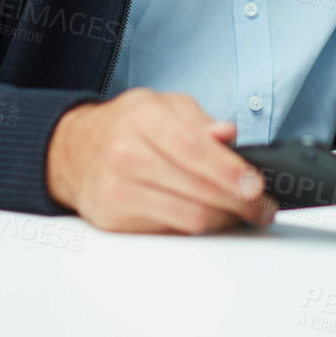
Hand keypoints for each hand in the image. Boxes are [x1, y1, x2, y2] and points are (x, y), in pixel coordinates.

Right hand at [46, 89, 275, 233]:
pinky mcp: (114, 221)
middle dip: (239, 202)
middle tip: (262, 207)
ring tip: (245, 216)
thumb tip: (228, 134)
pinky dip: (198, 229)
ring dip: (225, 221)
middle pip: (195, 189)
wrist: (74, 150)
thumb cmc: (127, 125)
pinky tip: (213, 220)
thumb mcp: (162, 104)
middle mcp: (127, 154)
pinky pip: (169, 232)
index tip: (256, 185)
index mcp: (143, 117)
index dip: (230, 171)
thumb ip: (199, 120)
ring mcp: (118, 190)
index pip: (193, 148)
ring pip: (186, 217)